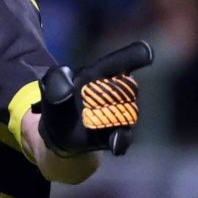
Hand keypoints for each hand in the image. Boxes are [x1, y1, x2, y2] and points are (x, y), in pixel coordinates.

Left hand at [35, 41, 153, 156]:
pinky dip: (120, 140)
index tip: (147, 54)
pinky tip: (115, 144)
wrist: (56, 130)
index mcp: (99, 73)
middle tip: (99, 98)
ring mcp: (119, 113)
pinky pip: (124, 136)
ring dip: (119, 117)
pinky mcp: (117, 133)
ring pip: (129, 112)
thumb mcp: (50, 84)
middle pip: (127, 88)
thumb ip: (56, 80)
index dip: (132, 56)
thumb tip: (69, 89)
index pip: (117, 62)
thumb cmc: (58, 98)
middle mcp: (115, 91)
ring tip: (101, 122)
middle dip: (118, 92)